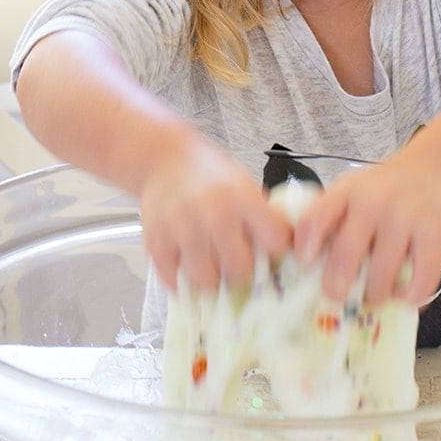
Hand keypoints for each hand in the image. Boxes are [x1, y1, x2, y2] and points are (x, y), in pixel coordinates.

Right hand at [140, 139, 292, 291]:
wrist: (164, 159)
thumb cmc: (210, 175)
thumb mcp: (244, 185)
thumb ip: (261, 216)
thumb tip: (285, 253)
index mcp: (241, 197)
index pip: (275, 242)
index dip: (275, 250)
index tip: (268, 249)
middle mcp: (213, 214)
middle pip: (240, 270)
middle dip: (242, 271)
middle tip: (236, 263)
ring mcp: (182, 229)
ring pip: (207, 282)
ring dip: (212, 280)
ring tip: (212, 267)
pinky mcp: (156, 242)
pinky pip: (174, 281)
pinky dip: (183, 280)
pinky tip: (189, 266)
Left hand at [293, 144, 440, 305]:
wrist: (439, 166)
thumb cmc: (391, 188)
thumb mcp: (355, 190)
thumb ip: (333, 219)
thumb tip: (305, 264)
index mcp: (347, 192)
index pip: (317, 218)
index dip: (305, 246)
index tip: (305, 266)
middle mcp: (374, 202)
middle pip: (345, 257)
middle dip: (337, 287)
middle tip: (338, 295)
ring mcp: (405, 218)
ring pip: (381, 278)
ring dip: (375, 295)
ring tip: (375, 294)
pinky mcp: (435, 234)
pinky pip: (419, 281)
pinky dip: (410, 296)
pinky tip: (405, 293)